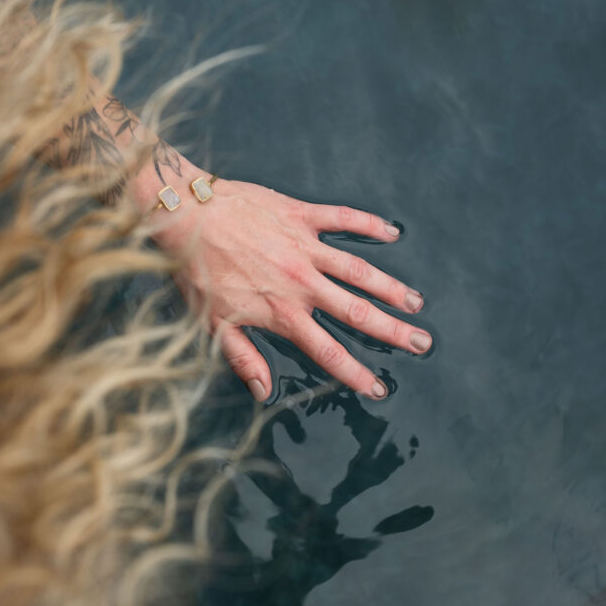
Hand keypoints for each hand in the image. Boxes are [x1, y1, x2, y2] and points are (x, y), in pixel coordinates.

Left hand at [151, 178, 431, 401]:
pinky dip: (370, 224)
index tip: (379, 388)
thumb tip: (264, 392)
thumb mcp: (213, 324)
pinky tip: (393, 233)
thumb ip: (244, 358)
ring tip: (416, 301)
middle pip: (358, 312)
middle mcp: (301, 283)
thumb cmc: (194, 270)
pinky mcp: (301, 215)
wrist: (183, 214)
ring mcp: (304, 247)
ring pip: (360, 269)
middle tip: (422, 342)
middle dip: (394, 331)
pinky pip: (343, 219)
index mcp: (282, 313)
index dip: (356, 373)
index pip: (328, 351)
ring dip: (391, 286)